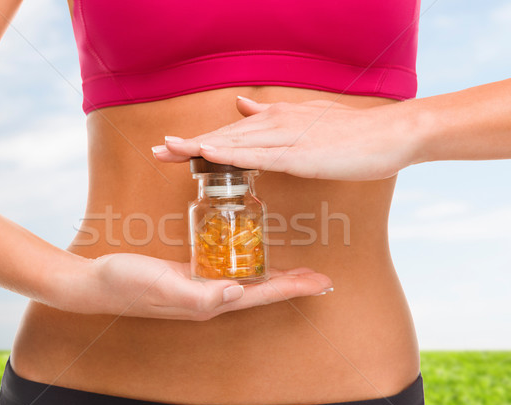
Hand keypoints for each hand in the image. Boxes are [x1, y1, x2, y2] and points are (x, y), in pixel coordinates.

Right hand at [60, 253, 331, 319]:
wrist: (96, 282)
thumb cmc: (125, 283)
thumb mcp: (160, 285)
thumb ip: (198, 295)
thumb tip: (238, 293)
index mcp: (208, 302)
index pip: (259, 295)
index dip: (291, 288)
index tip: (320, 281)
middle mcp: (209, 298)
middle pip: (260, 290)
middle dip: (291, 284)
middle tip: (319, 275)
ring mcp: (199, 286)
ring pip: (247, 280)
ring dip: (274, 276)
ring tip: (297, 270)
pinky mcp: (189, 274)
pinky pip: (227, 269)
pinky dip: (246, 262)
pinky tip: (251, 254)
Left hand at [152, 97, 420, 180]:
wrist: (391, 133)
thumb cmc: (351, 133)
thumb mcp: (306, 119)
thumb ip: (272, 115)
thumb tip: (243, 105)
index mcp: (276, 120)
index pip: (229, 133)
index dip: (198, 141)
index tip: (171, 148)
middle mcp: (276, 125)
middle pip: (224, 136)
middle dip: (187, 145)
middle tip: (155, 152)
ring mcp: (287, 139)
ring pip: (235, 144)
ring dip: (199, 147)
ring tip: (168, 151)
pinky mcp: (300, 155)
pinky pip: (259, 156)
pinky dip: (231, 154)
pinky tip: (208, 154)